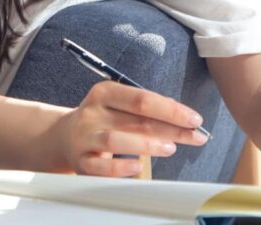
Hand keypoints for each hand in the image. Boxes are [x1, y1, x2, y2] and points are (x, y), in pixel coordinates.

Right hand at [49, 81, 209, 176]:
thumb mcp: (119, 105)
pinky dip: (120, 168)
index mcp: (104, 92)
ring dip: (148, 145)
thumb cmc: (103, 119)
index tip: (195, 119)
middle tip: (195, 136)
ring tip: (170, 148)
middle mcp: (93, 112)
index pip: (142, 98)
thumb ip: (146, 109)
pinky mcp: (81, 161)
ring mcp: (85, 136)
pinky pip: (101, 167)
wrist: (65, 136)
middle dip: (170, 128)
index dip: (171, 109)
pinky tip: (137, 167)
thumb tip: (183, 116)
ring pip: (117, 140)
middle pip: (135, 119)